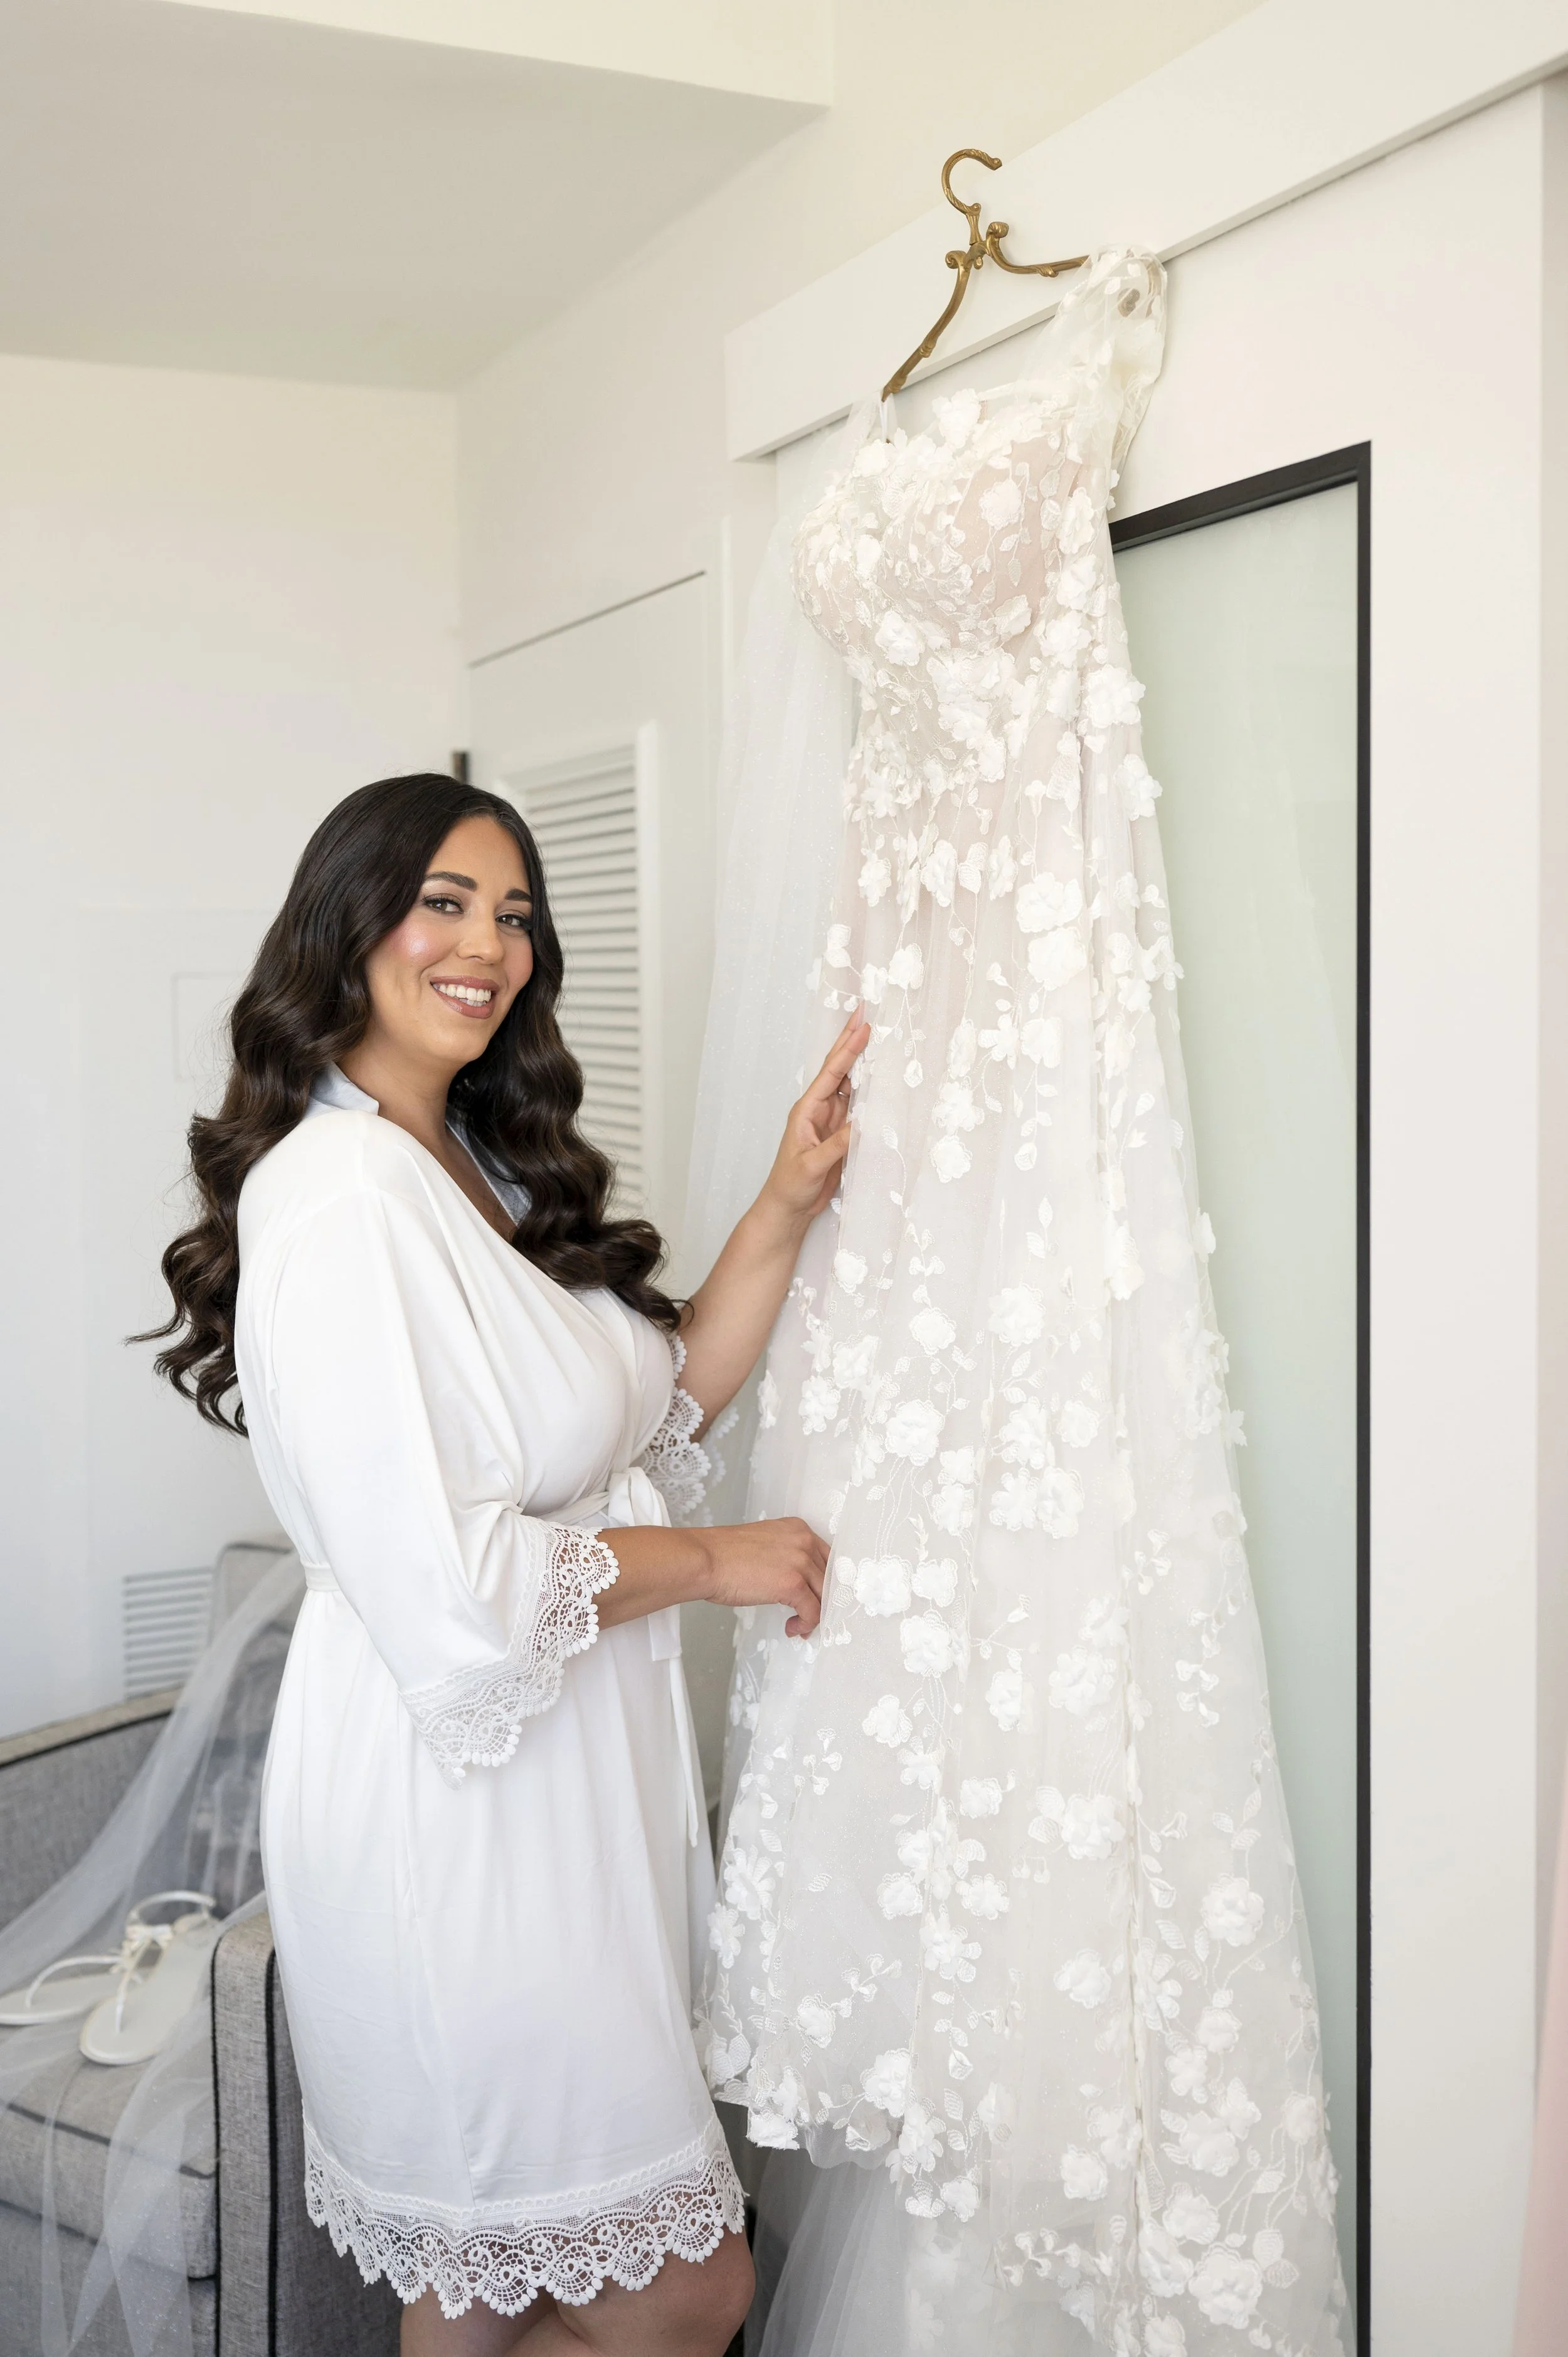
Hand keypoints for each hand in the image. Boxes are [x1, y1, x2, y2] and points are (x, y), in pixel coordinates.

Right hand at [695, 1518, 828, 1637]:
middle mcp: (804, 1541)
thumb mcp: (765, 1544)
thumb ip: (786, 1555)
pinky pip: (813, 1612)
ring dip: (814, 1615)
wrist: (706, 1560)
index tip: (818, 1596)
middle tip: (809, 1614)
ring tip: (799, 1624)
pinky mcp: (793, 1584)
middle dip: (821, 1600)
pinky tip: (792, 1628)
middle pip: (829, 1578)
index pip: (827, 1558)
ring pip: (825, 1596)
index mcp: (797, 1529)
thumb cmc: (724, 1555)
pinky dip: (806, 1625)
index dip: (824, 1582)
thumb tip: (796, 1580)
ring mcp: (801, 1562)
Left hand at [757, 1010, 872, 1233]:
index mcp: (807, 1110)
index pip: (831, 1073)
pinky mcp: (842, 1134)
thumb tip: (863, 1123)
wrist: (788, 1207)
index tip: (862, 1026)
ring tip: (878, 1038)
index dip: (847, 1049)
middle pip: (839, 1070)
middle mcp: (820, 1109)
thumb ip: (837, 1145)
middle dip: (852, 1042)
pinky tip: (881, 1079)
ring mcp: (832, 1120)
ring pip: (851, 1086)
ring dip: (864, 1063)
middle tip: (866, 1014)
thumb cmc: (790, 1186)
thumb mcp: (811, 1165)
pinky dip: (870, 1093)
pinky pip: (858, 1108)